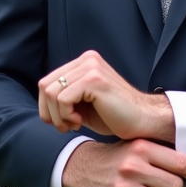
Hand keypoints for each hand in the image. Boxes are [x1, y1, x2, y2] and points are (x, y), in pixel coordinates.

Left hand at [38, 50, 173, 140]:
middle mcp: (87, 60)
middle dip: (49, 112)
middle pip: (44, 85)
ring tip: (74, 125)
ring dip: (58, 116)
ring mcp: (90, 67)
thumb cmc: (115, 116)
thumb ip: (66, 97)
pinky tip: (81, 122)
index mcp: (84, 62)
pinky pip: (62, 99)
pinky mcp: (94, 79)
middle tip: (66, 126)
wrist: (143, 121)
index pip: (47, 81)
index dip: (46, 106)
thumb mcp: (84, 103)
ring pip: (51, 93)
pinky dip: (66, 116)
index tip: (62, 122)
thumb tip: (42, 105)